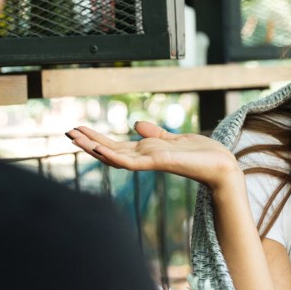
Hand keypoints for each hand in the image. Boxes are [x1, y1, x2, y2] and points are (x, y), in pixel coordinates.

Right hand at [67, 121, 242, 191]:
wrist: (223, 165)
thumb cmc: (203, 155)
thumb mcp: (174, 139)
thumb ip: (155, 134)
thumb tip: (137, 124)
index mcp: (147, 153)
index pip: (116, 146)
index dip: (97, 138)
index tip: (79, 129)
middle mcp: (145, 159)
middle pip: (110, 151)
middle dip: (89, 142)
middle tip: (68, 132)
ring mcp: (150, 163)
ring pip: (115, 156)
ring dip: (95, 148)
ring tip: (76, 137)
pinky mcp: (159, 163)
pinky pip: (132, 162)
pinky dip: (114, 156)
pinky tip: (100, 149)